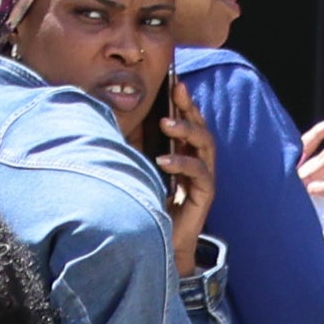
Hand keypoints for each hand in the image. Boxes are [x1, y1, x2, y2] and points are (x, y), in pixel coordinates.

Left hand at [154, 91, 219, 270]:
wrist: (158, 241)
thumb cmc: (149, 203)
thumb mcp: (139, 167)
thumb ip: (136, 147)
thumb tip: (119, 118)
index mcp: (184, 154)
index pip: (189, 122)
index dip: (184, 102)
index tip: (175, 82)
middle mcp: (197, 162)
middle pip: (201, 128)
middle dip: (189, 108)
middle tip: (176, 92)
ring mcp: (203, 178)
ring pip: (205, 145)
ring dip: (187, 131)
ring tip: (166, 124)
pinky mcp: (204, 194)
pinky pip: (200, 173)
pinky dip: (182, 164)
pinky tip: (163, 161)